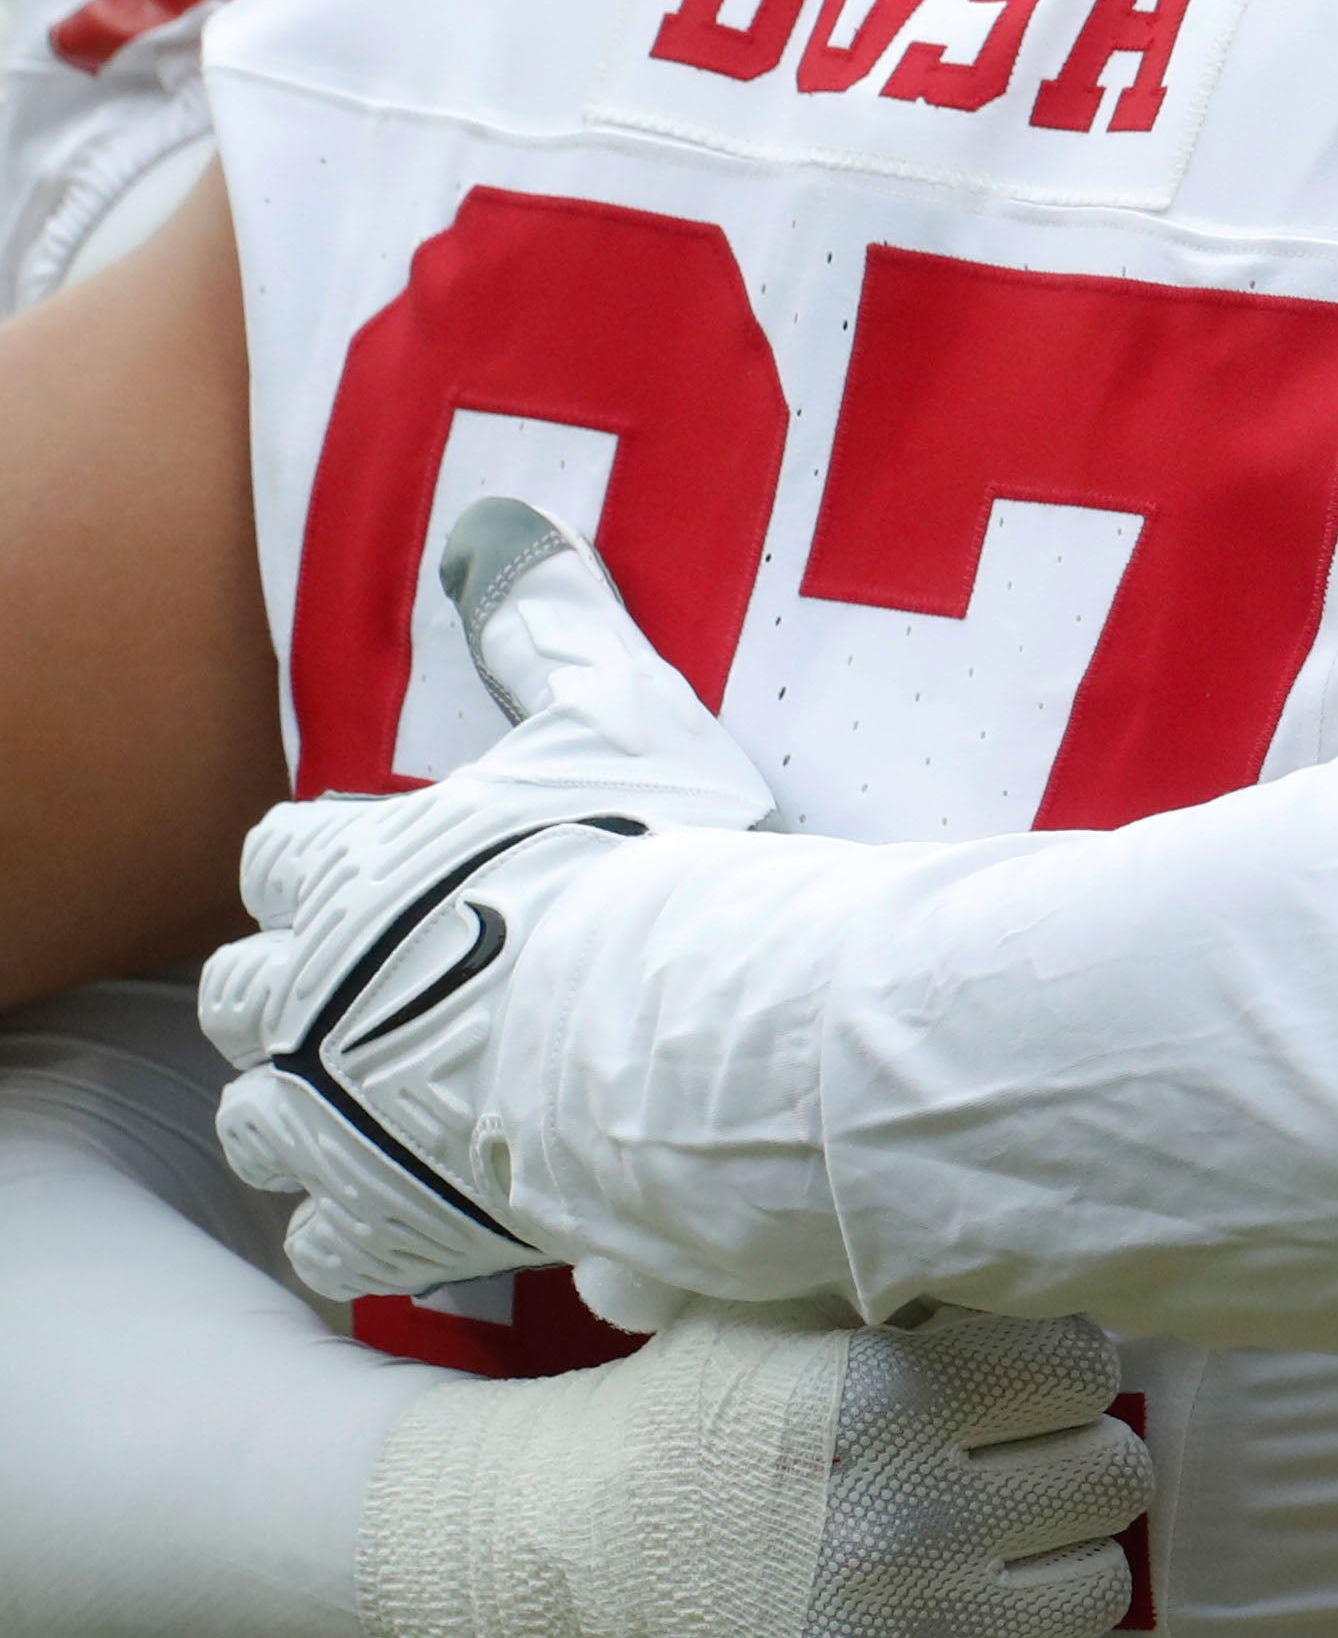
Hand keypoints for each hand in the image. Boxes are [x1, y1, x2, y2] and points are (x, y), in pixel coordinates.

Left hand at [203, 499, 773, 1318]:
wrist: (673, 1037)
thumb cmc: (642, 866)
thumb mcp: (609, 713)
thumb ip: (544, 625)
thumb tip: (494, 521)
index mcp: (344, 876)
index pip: (276, 858)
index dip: (319, 864)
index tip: (370, 871)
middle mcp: (305, 999)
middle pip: (237, 994)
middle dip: (286, 991)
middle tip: (370, 990)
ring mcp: (332, 1119)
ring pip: (254, 1122)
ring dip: (300, 1109)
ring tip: (373, 1102)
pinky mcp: (380, 1222)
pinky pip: (321, 1244)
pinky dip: (355, 1228)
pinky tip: (410, 1206)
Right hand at [358, 1302, 1147, 1637]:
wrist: (575, 1548)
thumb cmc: (698, 1407)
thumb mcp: (776, 1301)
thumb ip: (899, 1255)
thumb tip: (1038, 1202)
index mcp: (880, 1398)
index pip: (1086, 1365)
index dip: (1059, 1358)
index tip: (1018, 1364)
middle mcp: (899, 1519)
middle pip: (1111, 1473)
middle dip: (1072, 1448)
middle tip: (1017, 1442)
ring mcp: (902, 1624)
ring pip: (1101, 1579)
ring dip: (1065, 1544)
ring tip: (1003, 1515)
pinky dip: (1028, 1611)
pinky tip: (976, 1578)